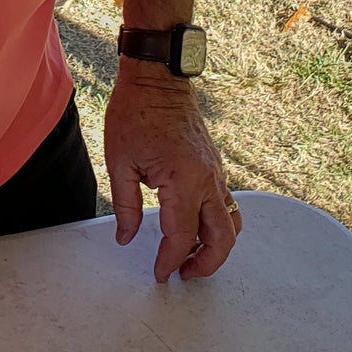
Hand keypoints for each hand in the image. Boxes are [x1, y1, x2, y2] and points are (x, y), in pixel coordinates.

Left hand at [102, 64, 240, 282]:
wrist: (158, 78)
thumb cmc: (136, 112)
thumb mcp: (119, 161)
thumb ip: (125, 205)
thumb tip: (126, 237)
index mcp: (183, 180)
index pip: (182, 236)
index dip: (169, 260)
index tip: (160, 274)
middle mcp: (207, 179)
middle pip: (222, 238)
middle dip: (205, 264)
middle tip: (183, 273)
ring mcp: (216, 172)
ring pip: (231, 223)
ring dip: (216, 246)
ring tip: (190, 256)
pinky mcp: (216, 166)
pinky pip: (225, 204)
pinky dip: (216, 224)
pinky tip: (194, 227)